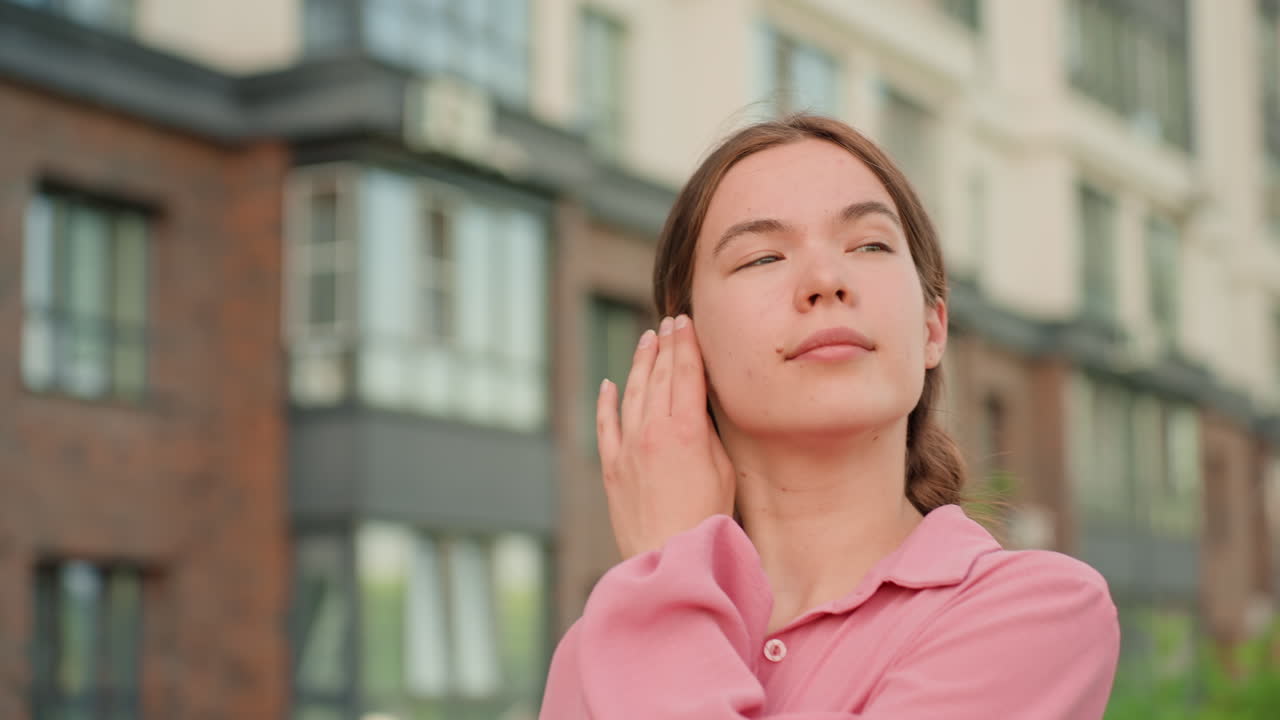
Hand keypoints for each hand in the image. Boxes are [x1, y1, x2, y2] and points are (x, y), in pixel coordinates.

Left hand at [596, 314, 736, 560]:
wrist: (670, 555)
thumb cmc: (707, 519)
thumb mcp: (723, 470)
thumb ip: (708, 432)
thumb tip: (697, 407)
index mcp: (687, 429)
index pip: (687, 373)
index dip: (686, 344)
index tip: (685, 322)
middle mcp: (653, 431)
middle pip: (659, 376)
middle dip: (664, 345)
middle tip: (667, 323)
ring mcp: (627, 447)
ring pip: (631, 392)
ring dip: (639, 363)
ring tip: (646, 342)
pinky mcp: (611, 467)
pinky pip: (605, 425)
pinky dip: (606, 401)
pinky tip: (609, 384)